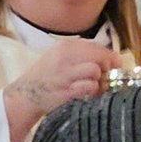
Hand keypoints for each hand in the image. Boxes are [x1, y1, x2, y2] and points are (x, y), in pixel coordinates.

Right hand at [2, 40, 121, 141]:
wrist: (26, 95)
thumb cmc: (47, 77)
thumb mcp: (61, 57)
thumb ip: (84, 55)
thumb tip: (113, 58)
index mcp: (66, 46)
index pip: (98, 47)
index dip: (110, 57)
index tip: (114, 66)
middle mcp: (65, 56)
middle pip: (100, 57)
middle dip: (107, 68)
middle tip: (104, 78)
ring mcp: (65, 73)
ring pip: (95, 70)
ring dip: (99, 81)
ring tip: (93, 87)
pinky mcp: (66, 89)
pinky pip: (90, 87)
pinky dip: (92, 92)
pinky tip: (86, 94)